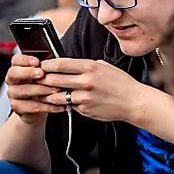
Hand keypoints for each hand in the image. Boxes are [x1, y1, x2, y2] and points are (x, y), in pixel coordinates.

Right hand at [5, 54, 64, 125]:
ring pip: (23, 91)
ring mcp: (13, 94)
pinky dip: (47, 106)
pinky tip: (59, 105)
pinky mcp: (18, 107)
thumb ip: (48, 68)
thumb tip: (60, 63)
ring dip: (41, 90)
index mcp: (18, 67)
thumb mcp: (47, 75)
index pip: (16, 59)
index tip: (37, 62)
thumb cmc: (45, 86)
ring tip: (56, 90)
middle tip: (42, 74)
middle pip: (14, 73)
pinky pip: (31, 107)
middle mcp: (13, 80)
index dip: (25, 59)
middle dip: (28, 73)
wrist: (39, 108)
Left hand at [36, 57, 150, 123]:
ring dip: (50, 94)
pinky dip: (65, 103)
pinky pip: (69, 105)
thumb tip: (68, 64)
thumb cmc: (121, 83)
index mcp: (90, 67)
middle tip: (39, 79)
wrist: (134, 101)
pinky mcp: (85, 109)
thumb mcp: (105, 66)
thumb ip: (86, 65)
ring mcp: (84, 97)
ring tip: (48, 92)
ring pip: (57, 96)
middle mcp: (86, 81)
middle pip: (54, 79)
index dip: (47, 65)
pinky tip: (66, 101)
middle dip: (43, 79)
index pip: (60, 64)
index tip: (42, 65)